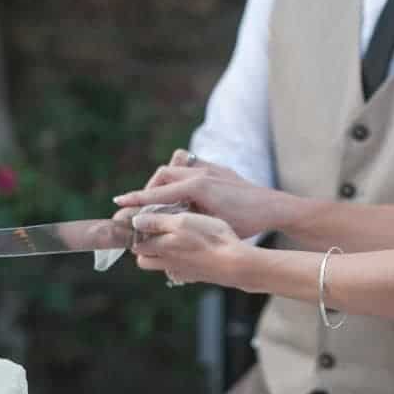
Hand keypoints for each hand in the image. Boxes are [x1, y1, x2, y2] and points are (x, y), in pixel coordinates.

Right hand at [113, 149, 283, 237]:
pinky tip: (184, 192)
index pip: (159, 192)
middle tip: (143, 207)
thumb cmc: (247, 222)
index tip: (119, 202)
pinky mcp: (217, 168)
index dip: (136, 199)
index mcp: (198, 186)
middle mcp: (201, 172)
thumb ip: (185, 223)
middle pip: (163, 174)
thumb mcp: (212, 226)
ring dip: (165, 180)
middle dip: (149, 189)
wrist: (274, 207)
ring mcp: (210, 167)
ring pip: (176, 165)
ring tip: (162, 199)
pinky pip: (191, 164)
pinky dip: (181, 175)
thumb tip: (160, 228)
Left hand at [130, 210, 249, 289]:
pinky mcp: (196, 276)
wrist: (235, 263)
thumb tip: (136, 221)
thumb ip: (157, 222)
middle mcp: (168, 263)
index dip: (137, 235)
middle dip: (145, 250)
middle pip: (145, 261)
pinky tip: (192, 253)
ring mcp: (182, 272)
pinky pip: (181, 272)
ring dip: (164, 256)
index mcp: (161, 247)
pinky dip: (181, 264)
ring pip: (163, 266)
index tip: (142, 225)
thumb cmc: (209, 239)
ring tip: (175, 241)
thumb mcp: (181, 221)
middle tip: (156, 234)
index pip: (136, 246)